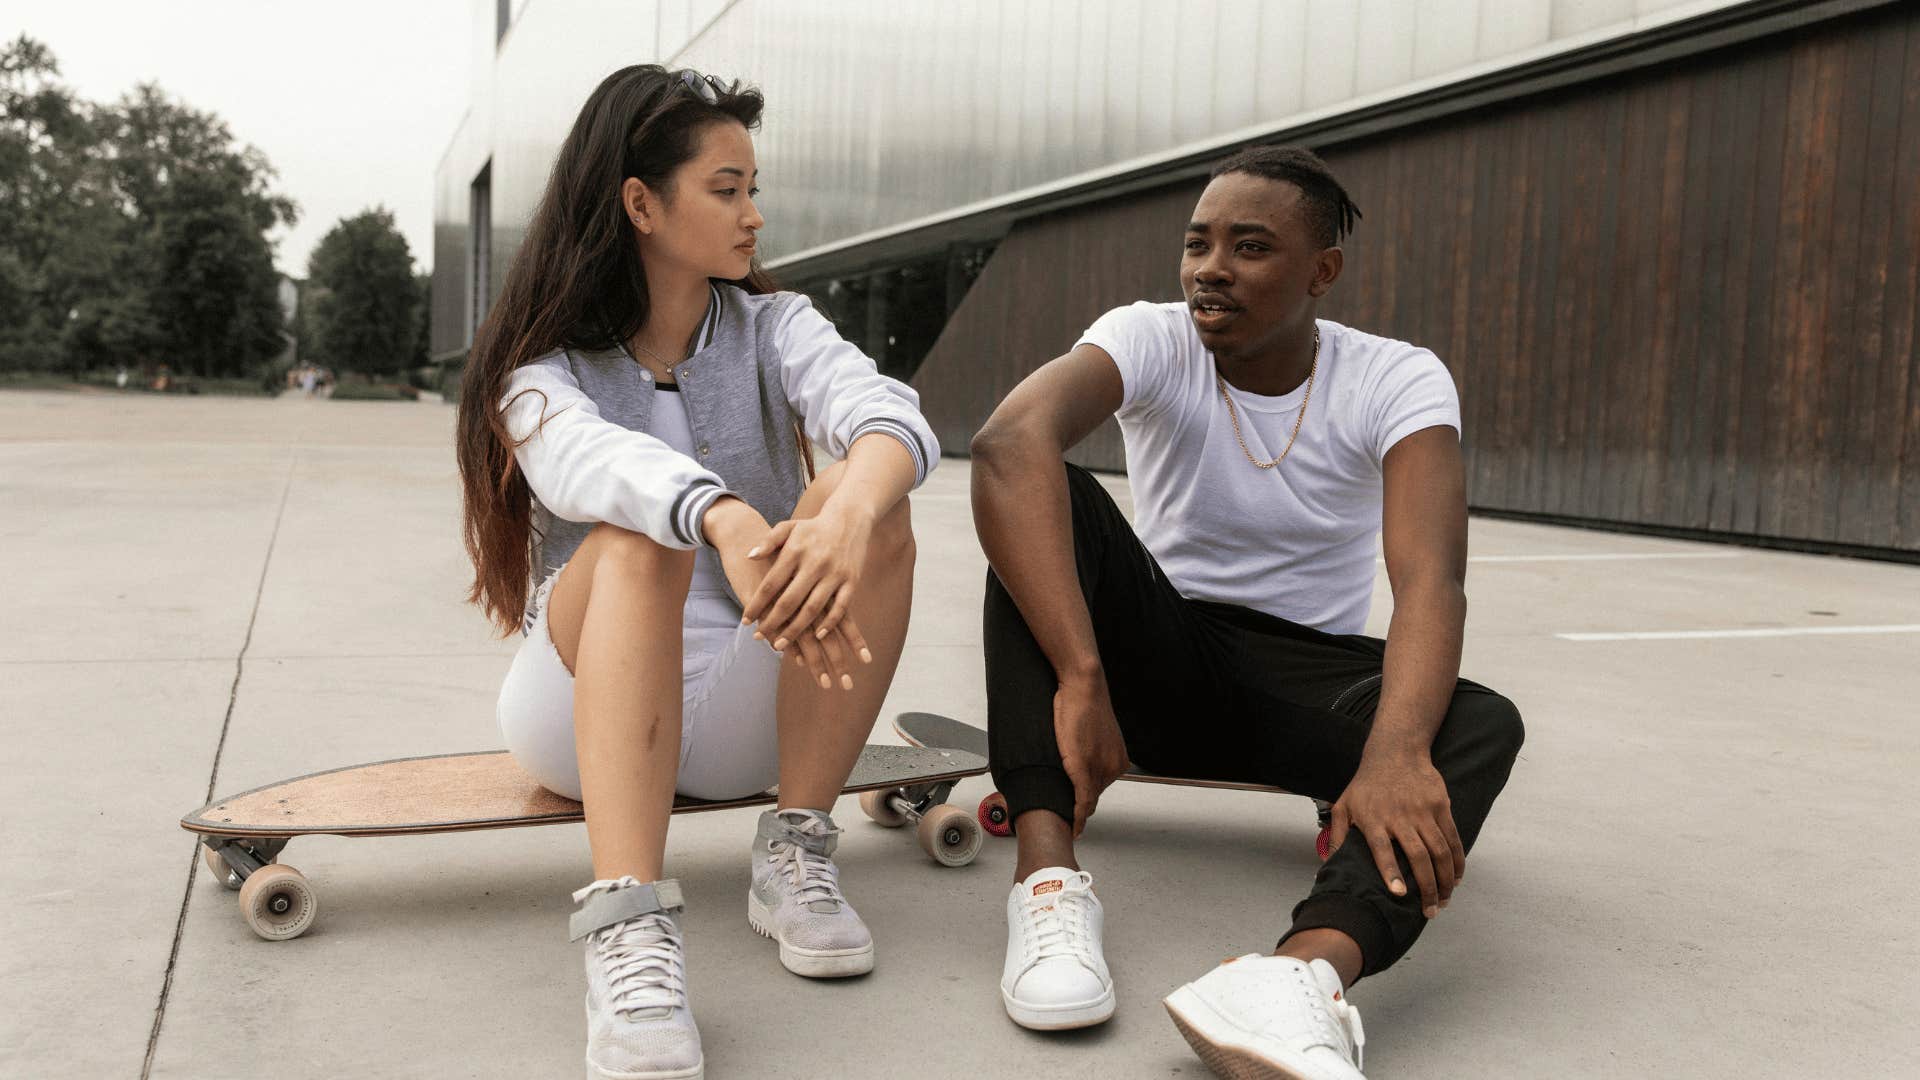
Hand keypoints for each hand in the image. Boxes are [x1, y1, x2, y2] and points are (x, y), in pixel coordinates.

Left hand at [709, 501, 870, 690]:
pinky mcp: (851, 581)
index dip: (757, 605)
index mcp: (795, 551)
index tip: (745, 622)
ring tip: (781, 644)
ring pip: (812, 609)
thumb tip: (749, 557)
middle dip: (772, 623)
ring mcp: (834, 574)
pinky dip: (829, 624)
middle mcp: (814, 564)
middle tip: (759, 638)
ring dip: (796, 630)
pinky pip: (840, 608)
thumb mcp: (788, 527)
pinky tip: (817, 636)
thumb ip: (768, 541)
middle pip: (789, 601)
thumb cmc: (813, 527)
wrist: (850, 518)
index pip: (771, 584)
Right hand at [1054, 670, 1129, 837]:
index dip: (1087, 799)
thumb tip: (1080, 757)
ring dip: (1076, 811)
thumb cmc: (1083, 702)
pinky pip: (1083, 801)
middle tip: (1067, 818)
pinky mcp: (1084, 769)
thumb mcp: (1091, 731)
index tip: (1079, 811)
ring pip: (1087, 800)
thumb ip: (1091, 749)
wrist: (1082, 686)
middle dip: (1080, 806)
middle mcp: (1114, 767)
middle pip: (1094, 795)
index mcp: (1118, 759)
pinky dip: (1078, 816)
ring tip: (1064, 821)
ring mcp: (1100, 769)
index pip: (1101, 786)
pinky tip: (1074, 826)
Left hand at [1327, 750, 1464, 918]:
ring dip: (1445, 879)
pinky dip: (1457, 861)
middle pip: (1418, 857)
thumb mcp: (1344, 805)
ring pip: (1440, 851)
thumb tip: (1330, 865)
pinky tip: (1455, 877)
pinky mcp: (1441, 806)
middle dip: (1427, 888)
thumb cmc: (1366, 784)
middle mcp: (1399, 817)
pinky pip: (1453, 838)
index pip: (1382, 850)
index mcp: (1373, 820)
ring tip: (1444, 900)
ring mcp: (1423, 811)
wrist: (1395, 752)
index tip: (1400, 894)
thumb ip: (1338, 835)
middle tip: (1430, 911)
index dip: (1390, 873)